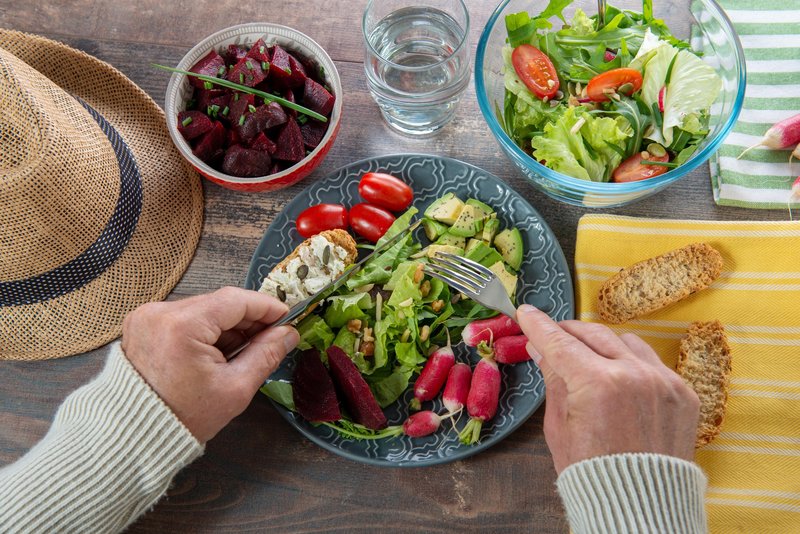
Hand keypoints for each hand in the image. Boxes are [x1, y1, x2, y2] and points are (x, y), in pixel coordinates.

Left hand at [121, 287, 299, 442]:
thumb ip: (266, 354)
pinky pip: (185, 318)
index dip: (266, 307)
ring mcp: (147, 316)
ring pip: (203, 310)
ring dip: (228, 326)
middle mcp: (160, 312)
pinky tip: (220, 351)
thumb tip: (288, 334)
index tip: (288, 316)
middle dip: (249, 319)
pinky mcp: (143, 325)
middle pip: (219, 303)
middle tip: (274, 337)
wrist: (134, 436)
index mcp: (182, 324)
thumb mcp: (235, 388)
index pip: (236, 300)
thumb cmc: (183, 417)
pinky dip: (206, 330)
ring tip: (246, 350)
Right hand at [516, 304, 699, 473]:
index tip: (526, 313)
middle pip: (594, 334)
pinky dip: (631, 363)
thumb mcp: (559, 427)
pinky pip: (653, 362)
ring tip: (586, 355)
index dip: (539, 326)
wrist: (640, 509)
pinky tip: (618, 375)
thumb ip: (554, 380)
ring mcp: (664, 382)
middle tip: (553, 334)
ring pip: (626, 342)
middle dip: (569, 331)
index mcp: (598, 384)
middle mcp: (635, 375)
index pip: (560, 343)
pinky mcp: (683, 393)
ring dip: (602, 344)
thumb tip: (542, 350)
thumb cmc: (593, 474)